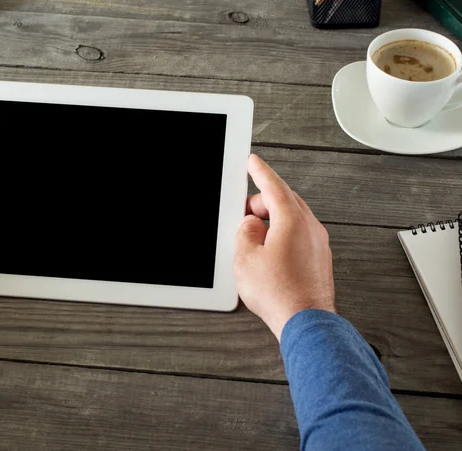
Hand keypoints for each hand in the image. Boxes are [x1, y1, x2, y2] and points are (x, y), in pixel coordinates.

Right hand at [234, 154, 334, 340]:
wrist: (306, 322)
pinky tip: (270, 250)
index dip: (260, 172)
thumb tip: (250, 226)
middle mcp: (310, 228)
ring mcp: (318, 244)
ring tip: (254, 235)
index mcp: (292, 221)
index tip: (254, 162)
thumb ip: (245, 233)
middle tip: (245, 210)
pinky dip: (283, 233)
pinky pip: (300, 235)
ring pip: (294, 218)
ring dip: (273, 219)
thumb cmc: (280, 294)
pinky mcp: (320, 259)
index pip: (274, 186)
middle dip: (263, 200)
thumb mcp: (246, 258)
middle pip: (285, 200)